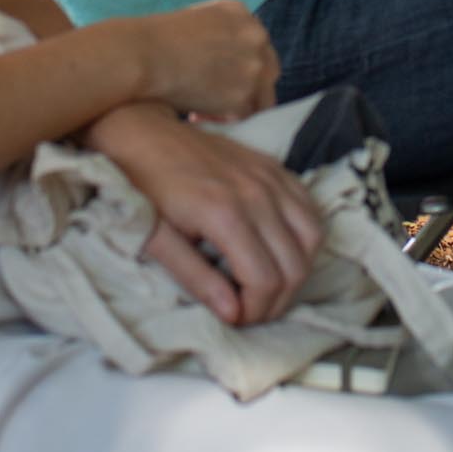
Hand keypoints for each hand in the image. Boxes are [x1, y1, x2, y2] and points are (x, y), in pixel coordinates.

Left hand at [88, 105, 322, 326]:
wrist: (140, 132)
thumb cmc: (140, 187)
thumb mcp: (155, 238)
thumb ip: (194, 277)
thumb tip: (233, 314)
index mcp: (224, 213)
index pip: (265, 281)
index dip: (255, 311)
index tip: (234, 319)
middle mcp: (257, 194)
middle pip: (295, 266)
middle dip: (277, 301)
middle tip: (251, 311)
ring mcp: (269, 177)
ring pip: (312, 238)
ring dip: (296, 272)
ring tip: (268, 286)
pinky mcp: (273, 166)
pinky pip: (310, 208)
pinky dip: (304, 237)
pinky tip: (281, 250)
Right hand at [133, 0, 280, 121]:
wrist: (142, 55)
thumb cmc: (153, 41)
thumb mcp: (193, 21)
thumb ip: (217, 36)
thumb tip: (223, 62)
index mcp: (240, 12)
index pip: (255, 44)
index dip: (238, 66)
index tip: (215, 78)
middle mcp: (255, 35)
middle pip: (267, 69)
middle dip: (245, 87)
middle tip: (215, 100)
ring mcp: (253, 65)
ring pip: (262, 96)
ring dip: (237, 107)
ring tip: (204, 111)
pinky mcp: (244, 94)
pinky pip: (245, 116)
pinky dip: (224, 121)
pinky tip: (196, 116)